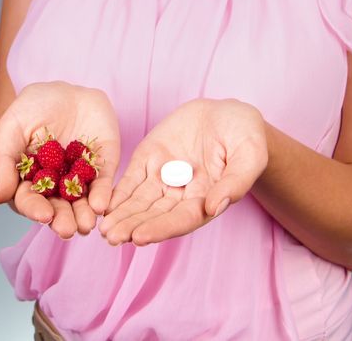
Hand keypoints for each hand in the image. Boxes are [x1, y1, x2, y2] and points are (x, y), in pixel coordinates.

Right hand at [0, 81, 120, 238]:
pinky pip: (104, 184)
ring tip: (86, 224)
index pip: (31, 200)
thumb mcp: (11, 129)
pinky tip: (101, 205)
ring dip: (84, 214)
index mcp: (30, 180)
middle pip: (59, 207)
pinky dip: (103, 195)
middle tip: (68, 229)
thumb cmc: (32, 109)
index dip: (36, 209)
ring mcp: (80, 177)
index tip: (43, 216)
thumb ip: (5, 162)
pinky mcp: (103, 167)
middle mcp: (56, 185)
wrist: (65, 88)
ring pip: (82, 201)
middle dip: (63, 219)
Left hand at [100, 99, 267, 245]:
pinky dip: (116, 192)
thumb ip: (235, 182)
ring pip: (138, 201)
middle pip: (154, 216)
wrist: (226, 113)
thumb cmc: (246, 135)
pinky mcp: (149, 160)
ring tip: (103, 229)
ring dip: (121, 215)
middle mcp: (181, 195)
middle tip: (111, 237)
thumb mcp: (250, 154)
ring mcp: (163, 178)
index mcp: (206, 199)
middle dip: (132, 227)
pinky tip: (102, 204)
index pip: (181, 220)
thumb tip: (214, 207)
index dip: (161, 228)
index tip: (140, 237)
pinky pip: (130, 179)